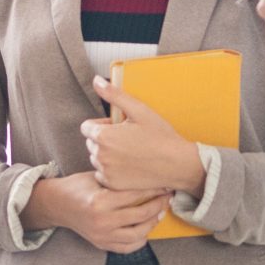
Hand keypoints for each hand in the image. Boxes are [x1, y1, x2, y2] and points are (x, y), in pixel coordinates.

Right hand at [27, 173, 171, 255]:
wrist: (57, 204)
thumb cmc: (78, 186)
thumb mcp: (97, 177)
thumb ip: (119, 180)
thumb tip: (149, 176)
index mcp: (101, 201)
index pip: (135, 195)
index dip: (153, 189)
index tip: (165, 184)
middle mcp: (102, 221)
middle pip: (140, 215)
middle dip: (158, 204)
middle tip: (167, 197)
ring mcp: (102, 235)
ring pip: (138, 234)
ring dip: (153, 222)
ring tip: (160, 212)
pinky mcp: (101, 244)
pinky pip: (127, 247)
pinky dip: (140, 239)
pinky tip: (146, 228)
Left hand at [83, 80, 205, 194]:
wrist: (177, 164)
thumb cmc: (160, 135)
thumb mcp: (138, 110)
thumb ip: (114, 95)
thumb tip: (95, 80)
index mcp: (103, 136)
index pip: (87, 127)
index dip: (102, 125)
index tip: (119, 127)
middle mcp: (101, 155)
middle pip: (91, 143)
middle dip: (104, 139)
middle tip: (127, 139)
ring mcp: (106, 172)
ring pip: (96, 158)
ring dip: (107, 154)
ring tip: (129, 152)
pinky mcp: (113, 184)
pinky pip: (102, 174)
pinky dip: (111, 170)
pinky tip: (129, 166)